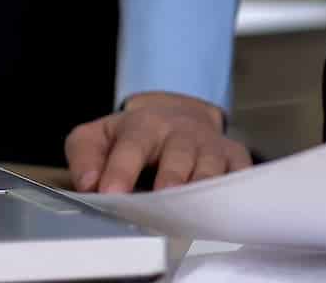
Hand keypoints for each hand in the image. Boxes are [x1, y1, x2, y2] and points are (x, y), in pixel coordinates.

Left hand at [65, 91, 252, 193]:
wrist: (178, 117)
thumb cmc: (134, 137)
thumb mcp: (98, 137)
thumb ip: (84, 157)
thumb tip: (88, 184)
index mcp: (144, 125)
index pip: (132, 146)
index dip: (121, 170)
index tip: (110, 194)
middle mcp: (181, 132)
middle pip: (179, 153)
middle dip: (171, 176)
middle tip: (161, 197)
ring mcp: (210, 145)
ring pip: (212, 165)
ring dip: (204, 186)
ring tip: (194, 209)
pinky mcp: (234, 158)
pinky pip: (241, 173)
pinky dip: (237, 188)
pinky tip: (229, 204)